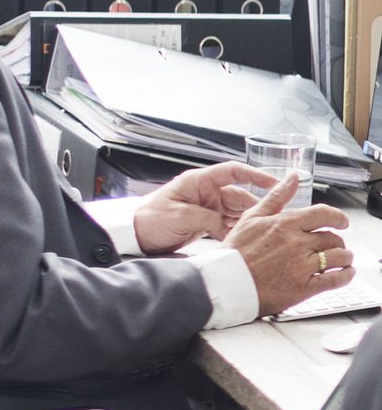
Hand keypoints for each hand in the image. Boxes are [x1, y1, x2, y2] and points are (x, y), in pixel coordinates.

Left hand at [132, 159, 274, 253]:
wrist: (135, 236)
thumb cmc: (149, 219)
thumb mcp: (179, 216)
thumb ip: (206, 218)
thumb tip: (225, 224)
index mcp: (198, 182)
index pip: (233, 171)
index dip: (255, 175)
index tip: (274, 183)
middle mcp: (206, 192)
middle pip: (240, 195)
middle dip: (255, 206)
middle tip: (270, 218)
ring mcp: (208, 207)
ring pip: (237, 211)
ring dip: (247, 220)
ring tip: (259, 230)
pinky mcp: (206, 221)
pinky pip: (228, 223)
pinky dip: (236, 230)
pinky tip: (244, 238)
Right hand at [223, 178, 350, 315]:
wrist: (223, 284)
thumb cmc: (233, 253)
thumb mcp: (250, 218)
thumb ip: (276, 197)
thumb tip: (293, 177)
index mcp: (285, 224)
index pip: (324, 214)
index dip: (338, 218)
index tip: (341, 222)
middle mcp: (297, 243)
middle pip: (333, 238)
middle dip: (336, 242)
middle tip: (333, 246)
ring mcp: (302, 266)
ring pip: (339, 257)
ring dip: (345, 258)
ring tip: (341, 260)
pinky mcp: (304, 287)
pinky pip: (336, 279)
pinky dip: (345, 276)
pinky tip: (344, 274)